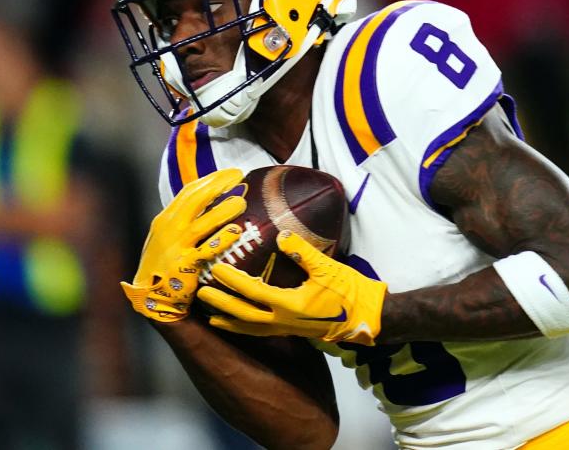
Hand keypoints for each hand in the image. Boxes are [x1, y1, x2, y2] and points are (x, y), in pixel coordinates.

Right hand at [121, 168, 246, 321]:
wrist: (152, 298)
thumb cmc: (164, 265)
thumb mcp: (167, 237)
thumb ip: (184, 220)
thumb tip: (209, 202)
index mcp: (165, 220)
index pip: (189, 192)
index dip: (210, 179)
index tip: (230, 173)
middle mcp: (169, 230)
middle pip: (195, 200)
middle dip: (218, 185)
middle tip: (239, 176)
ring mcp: (176, 248)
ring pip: (201, 224)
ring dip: (222, 211)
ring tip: (242, 202)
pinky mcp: (185, 267)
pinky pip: (205, 251)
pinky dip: (220, 240)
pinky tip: (235, 232)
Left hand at [197, 231, 387, 344]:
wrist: (369, 318)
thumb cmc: (350, 291)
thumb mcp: (328, 268)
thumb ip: (303, 252)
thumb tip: (280, 236)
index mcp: (291, 306)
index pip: (254, 292)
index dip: (233, 281)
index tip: (216, 269)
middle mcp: (284, 322)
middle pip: (244, 316)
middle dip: (221, 305)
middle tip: (200, 295)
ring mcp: (287, 330)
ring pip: (250, 329)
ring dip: (229, 321)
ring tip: (209, 316)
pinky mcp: (291, 331)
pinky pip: (260, 332)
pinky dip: (244, 327)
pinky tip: (235, 323)